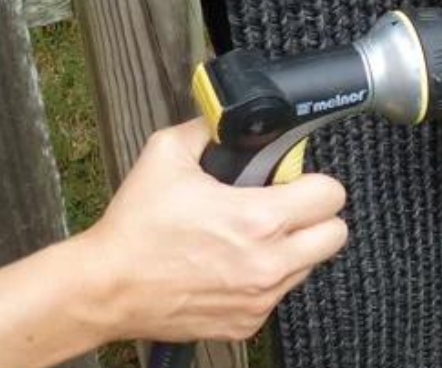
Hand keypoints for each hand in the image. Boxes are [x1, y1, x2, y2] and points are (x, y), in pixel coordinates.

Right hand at [72, 118, 349, 342]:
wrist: (106, 288)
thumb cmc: (134, 228)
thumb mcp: (166, 154)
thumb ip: (209, 129)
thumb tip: (228, 118)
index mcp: (258, 219)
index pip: (331, 195)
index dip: (315, 181)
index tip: (295, 180)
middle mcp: (268, 263)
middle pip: (335, 235)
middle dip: (316, 217)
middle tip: (286, 207)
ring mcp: (260, 298)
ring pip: (309, 266)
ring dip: (292, 249)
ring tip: (253, 236)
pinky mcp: (246, 324)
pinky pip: (278, 295)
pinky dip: (265, 279)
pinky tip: (233, 264)